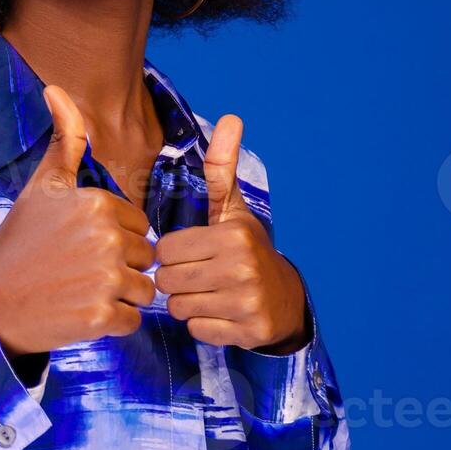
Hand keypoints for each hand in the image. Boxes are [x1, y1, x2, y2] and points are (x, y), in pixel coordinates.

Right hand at [0, 84, 156, 355]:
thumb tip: (56, 88)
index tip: (80, 243)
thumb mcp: (42, 185)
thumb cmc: (20, 240)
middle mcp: (106, 238)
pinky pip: (133, 319)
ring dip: (120, 295)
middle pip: (145, 256)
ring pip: (144, 289)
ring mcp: (106, 279)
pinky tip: (82, 311)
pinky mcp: (103, 318)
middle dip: (121, 265)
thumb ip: (65, 139)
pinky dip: (113, 322)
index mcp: (96, 203)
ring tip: (83, 289)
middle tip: (80, 269)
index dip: (114, 235)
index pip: (138, 223)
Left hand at [154, 114, 308, 352]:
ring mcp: (246, 303)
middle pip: (168, 281)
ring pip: (179, 308)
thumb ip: (220, 166)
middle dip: (176, 280)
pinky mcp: (247, 331)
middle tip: (196, 275)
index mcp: (232, 236)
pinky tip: (219, 312)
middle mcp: (241, 269)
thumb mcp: (231, 207)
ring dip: (186, 303)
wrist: (283, 298)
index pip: (167, 250)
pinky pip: (196, 331)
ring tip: (207, 292)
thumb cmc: (244, 248)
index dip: (172, 253)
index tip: (190, 252)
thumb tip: (231, 117)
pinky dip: (202, 325)